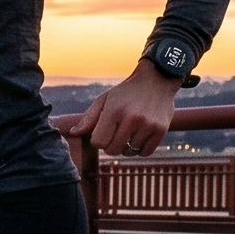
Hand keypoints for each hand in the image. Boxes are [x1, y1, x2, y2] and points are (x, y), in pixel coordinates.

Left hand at [65, 61, 182, 157]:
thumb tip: (73, 133)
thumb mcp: (105, 99)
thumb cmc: (126, 92)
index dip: (98, 140)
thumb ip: (89, 118)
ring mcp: (148, 125)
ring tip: (129, 132)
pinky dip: (140, 149)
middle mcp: (132, 118)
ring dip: (127, 146)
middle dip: (110, 145)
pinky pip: (145, 153)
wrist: (157, 80)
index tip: (102, 132)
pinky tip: (139, 137)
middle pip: (113, 150)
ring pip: (129, 152)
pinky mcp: (161, 130)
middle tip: (115, 134)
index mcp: (114, 110)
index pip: (98, 142)